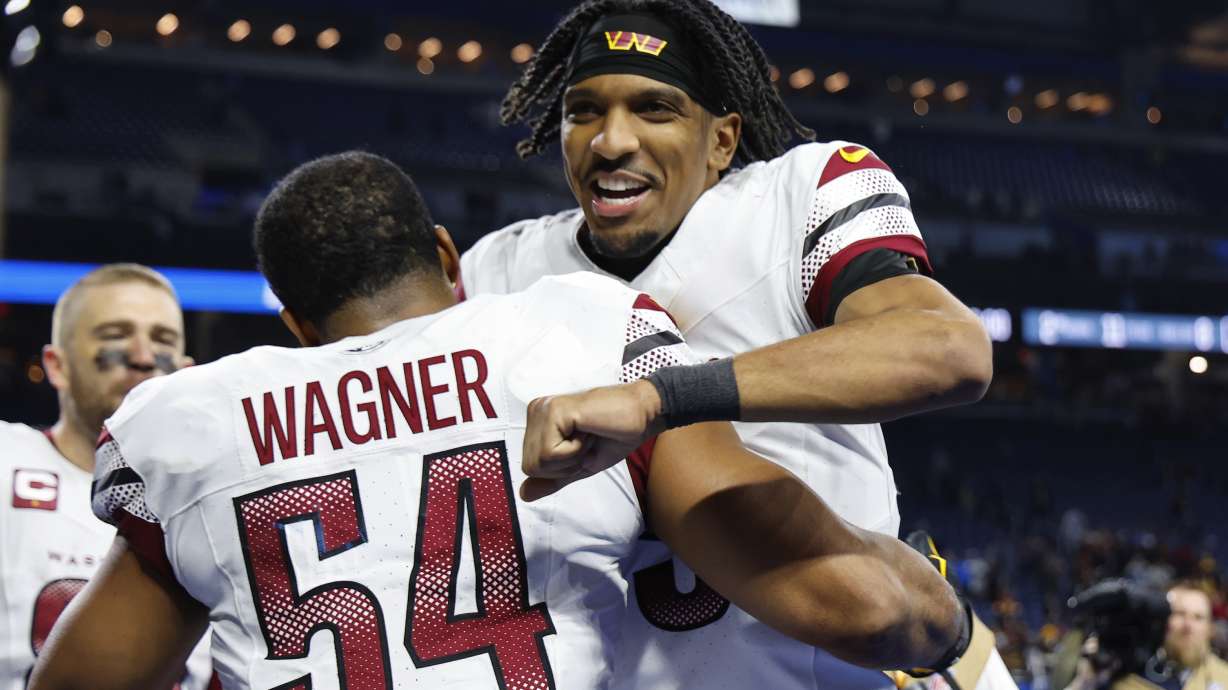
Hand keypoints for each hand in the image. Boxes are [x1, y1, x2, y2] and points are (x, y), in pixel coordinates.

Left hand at [520, 380, 663, 500]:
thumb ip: (552, 479)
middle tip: (586, 443)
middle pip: (531, 467)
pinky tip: (588, 431)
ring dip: (571, 457)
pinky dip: (575, 451)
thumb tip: (523, 495)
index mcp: (538, 422)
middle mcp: (536, 411)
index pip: (530, 467)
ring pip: (539, 462)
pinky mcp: (554, 411)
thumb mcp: (579, 466)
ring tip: (587, 436)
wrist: (642, 415)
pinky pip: (551, 453)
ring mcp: (543, 409)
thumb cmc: (614, 436)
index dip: (561, 469)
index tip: (582, 448)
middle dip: (565, 465)